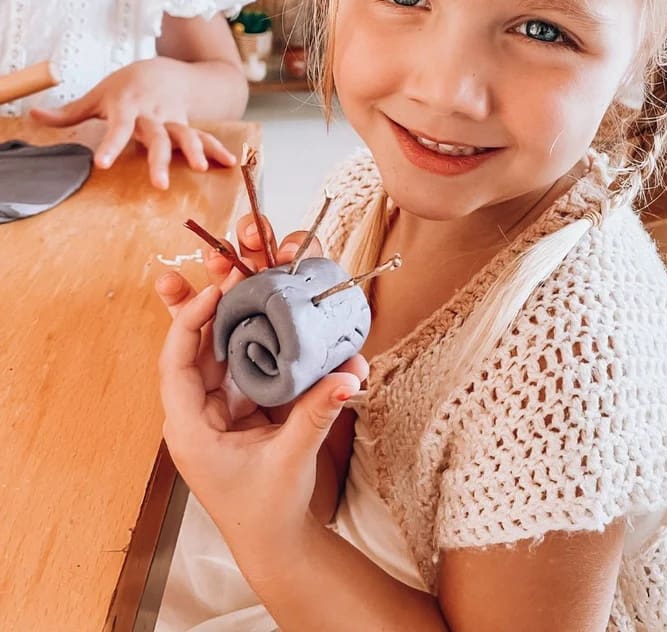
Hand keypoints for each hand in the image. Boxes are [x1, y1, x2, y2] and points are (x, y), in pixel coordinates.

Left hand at [29, 58, 236, 188]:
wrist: (163, 69)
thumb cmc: (126, 87)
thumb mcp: (98, 95)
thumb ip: (69, 112)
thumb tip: (34, 116)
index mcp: (128, 107)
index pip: (118, 127)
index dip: (111, 145)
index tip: (103, 163)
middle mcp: (153, 114)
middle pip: (157, 136)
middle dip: (160, 159)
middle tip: (160, 184)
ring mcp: (174, 119)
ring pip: (185, 134)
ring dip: (195, 151)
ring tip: (199, 168)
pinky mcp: (188, 125)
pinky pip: (205, 136)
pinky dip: (217, 149)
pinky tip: (230, 163)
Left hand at [155, 216, 367, 564]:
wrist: (278, 541)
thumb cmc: (269, 510)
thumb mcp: (291, 460)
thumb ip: (316, 415)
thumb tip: (348, 375)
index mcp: (191, 429)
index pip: (177, 364)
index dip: (190, 322)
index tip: (215, 290)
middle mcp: (199, 413)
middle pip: (197, 347)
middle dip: (212, 306)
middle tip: (228, 266)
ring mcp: (221, 408)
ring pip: (221, 350)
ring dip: (236, 316)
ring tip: (248, 277)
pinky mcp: (244, 407)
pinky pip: (246, 364)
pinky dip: (260, 339)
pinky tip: (274, 313)